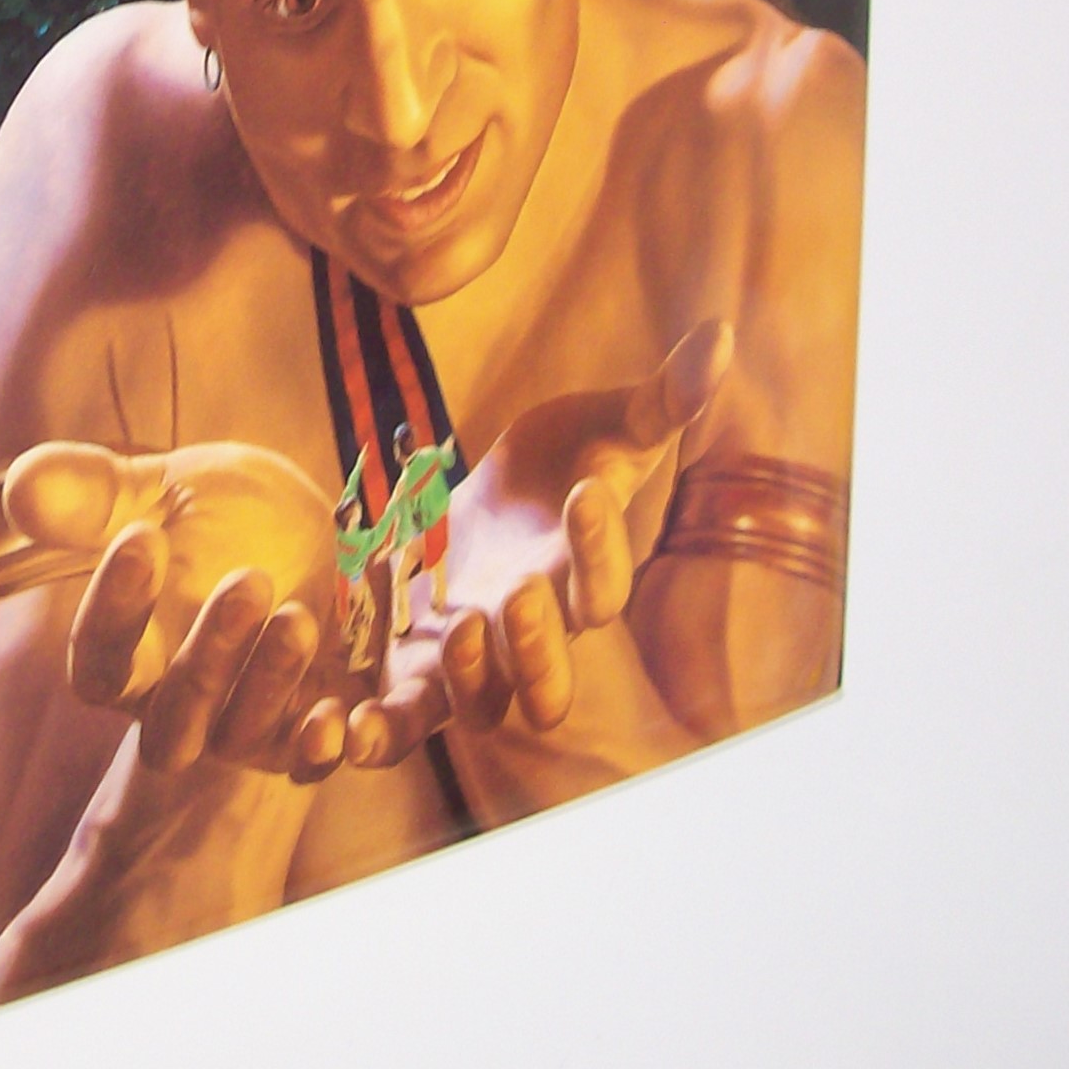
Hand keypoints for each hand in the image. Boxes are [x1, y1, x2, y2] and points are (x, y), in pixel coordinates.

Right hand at [3, 439, 348, 782]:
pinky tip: (349, 715)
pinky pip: (315, 761)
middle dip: (207, 661)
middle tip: (249, 579)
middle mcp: (185, 705)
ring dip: (270, 685)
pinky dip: (328, 746)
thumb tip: (20, 487)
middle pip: (174, 726)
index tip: (142, 536)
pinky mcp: (317, 724)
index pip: (100, 664)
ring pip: (245, 739)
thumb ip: (96, 494)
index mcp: (133, 653)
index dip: (113, 610)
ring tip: (300, 615)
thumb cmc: (221, 514)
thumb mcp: (163, 491)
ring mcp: (252, 721)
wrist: (319, 527)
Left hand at [347, 319, 732, 767]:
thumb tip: (723, 335)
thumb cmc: (556, 466)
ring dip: (467, 679)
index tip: (587, 485)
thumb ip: (660, 400)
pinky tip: (346, 726)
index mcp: (576, 582)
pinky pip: (398, 722)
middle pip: (549, 687)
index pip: (604, 587)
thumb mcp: (603, 426)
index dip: (601, 543)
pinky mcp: (408, 669)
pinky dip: (376, 734)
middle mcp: (528, 638)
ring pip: (479, 711)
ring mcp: (469, 662)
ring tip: (455, 628)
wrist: (477, 503)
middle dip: (538, 645)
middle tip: (522, 590)